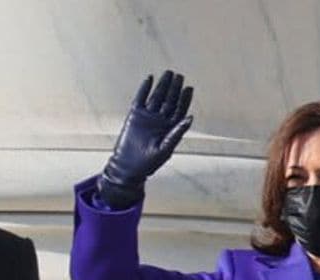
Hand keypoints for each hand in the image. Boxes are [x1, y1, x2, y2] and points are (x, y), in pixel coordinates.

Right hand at [96, 70, 194, 209]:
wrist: (129, 167)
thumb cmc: (150, 162)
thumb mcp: (166, 148)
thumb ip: (177, 132)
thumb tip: (190, 117)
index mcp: (170, 127)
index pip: (180, 109)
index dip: (185, 99)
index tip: (189, 87)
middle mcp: (160, 120)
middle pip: (169, 100)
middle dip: (175, 88)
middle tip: (179, 76)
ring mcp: (148, 116)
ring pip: (157, 97)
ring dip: (162, 85)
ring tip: (168, 73)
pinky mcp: (135, 115)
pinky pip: (140, 98)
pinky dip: (144, 89)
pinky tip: (149, 78)